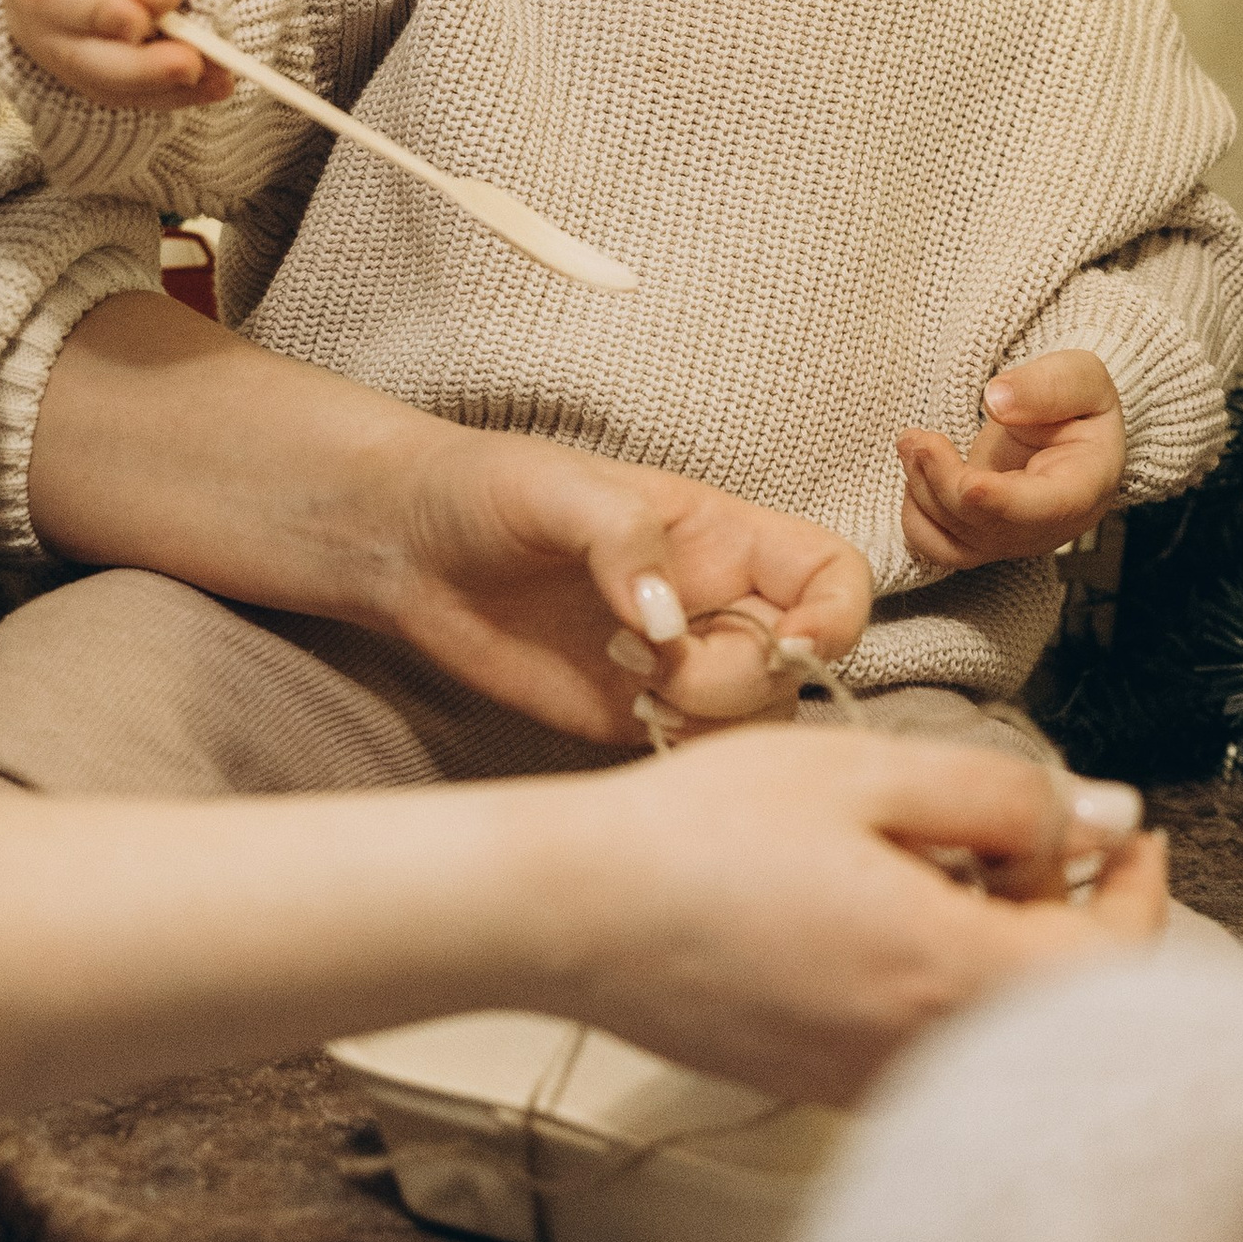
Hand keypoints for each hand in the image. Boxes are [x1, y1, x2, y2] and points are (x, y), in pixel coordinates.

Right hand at [1, 0, 232, 109]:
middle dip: (142, 67)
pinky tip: (217, 85)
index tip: (141, 21)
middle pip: (81, 57)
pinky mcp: (91, 79)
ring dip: (167, 87)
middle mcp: (36, 21)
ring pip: (108, 86)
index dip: (98, 13)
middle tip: (192, 64)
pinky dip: (175, 94)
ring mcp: (60, 57)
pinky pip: (129, 97)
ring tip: (221, 77)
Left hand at [387, 424, 875, 745]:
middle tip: (660, 663)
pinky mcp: (631, 718)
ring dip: (709, 716)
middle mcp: (717, 605)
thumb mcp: (557, 490)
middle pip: (800, 664)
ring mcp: (678, 667)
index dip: (837, 615)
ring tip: (629, 681)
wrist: (405, 549)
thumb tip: (666, 620)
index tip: (790, 642)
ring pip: (755, 718)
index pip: (832, 577)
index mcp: (724, 537)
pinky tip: (617, 709)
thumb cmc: (488, 492)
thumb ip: (623, 538)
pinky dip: (674, 748)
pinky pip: (691, 751)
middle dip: (745, 676)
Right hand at [555, 727, 1169, 1102]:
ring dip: (1016, 950)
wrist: (573, 913)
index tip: (1133, 833)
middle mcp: (918, 1055)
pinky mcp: (827, 1085)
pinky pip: (935, 1044)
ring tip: (960, 861)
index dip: (1143, 893)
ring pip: (1001, 1031)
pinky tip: (901, 910)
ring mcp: (869, 1082)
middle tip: (1052, 834)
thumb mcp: (867, 773)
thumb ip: (1001, 797)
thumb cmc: (700, 835)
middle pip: (1068, 1011)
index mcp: (943, 977)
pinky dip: (953, 982)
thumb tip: (1097, 820)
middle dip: (1084, 918)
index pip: (1112, 968)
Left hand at [897, 351, 1126, 570]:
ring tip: (912, 441)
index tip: (969, 484)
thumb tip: (996, 401)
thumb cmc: (1079, 403)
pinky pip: (939, 548)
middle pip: (988, 526)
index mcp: (1083, 487)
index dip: (1003, 502)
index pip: (1044, 509)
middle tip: (918, 437)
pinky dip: (915, 516)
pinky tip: (917, 472)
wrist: (1066, 425)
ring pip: (956, 540)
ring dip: (922, 492)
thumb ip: (1047, 386)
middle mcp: (1048, 526)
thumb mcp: (1081, 377)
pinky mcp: (982, 538)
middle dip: (944, 482)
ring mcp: (1013, 538)